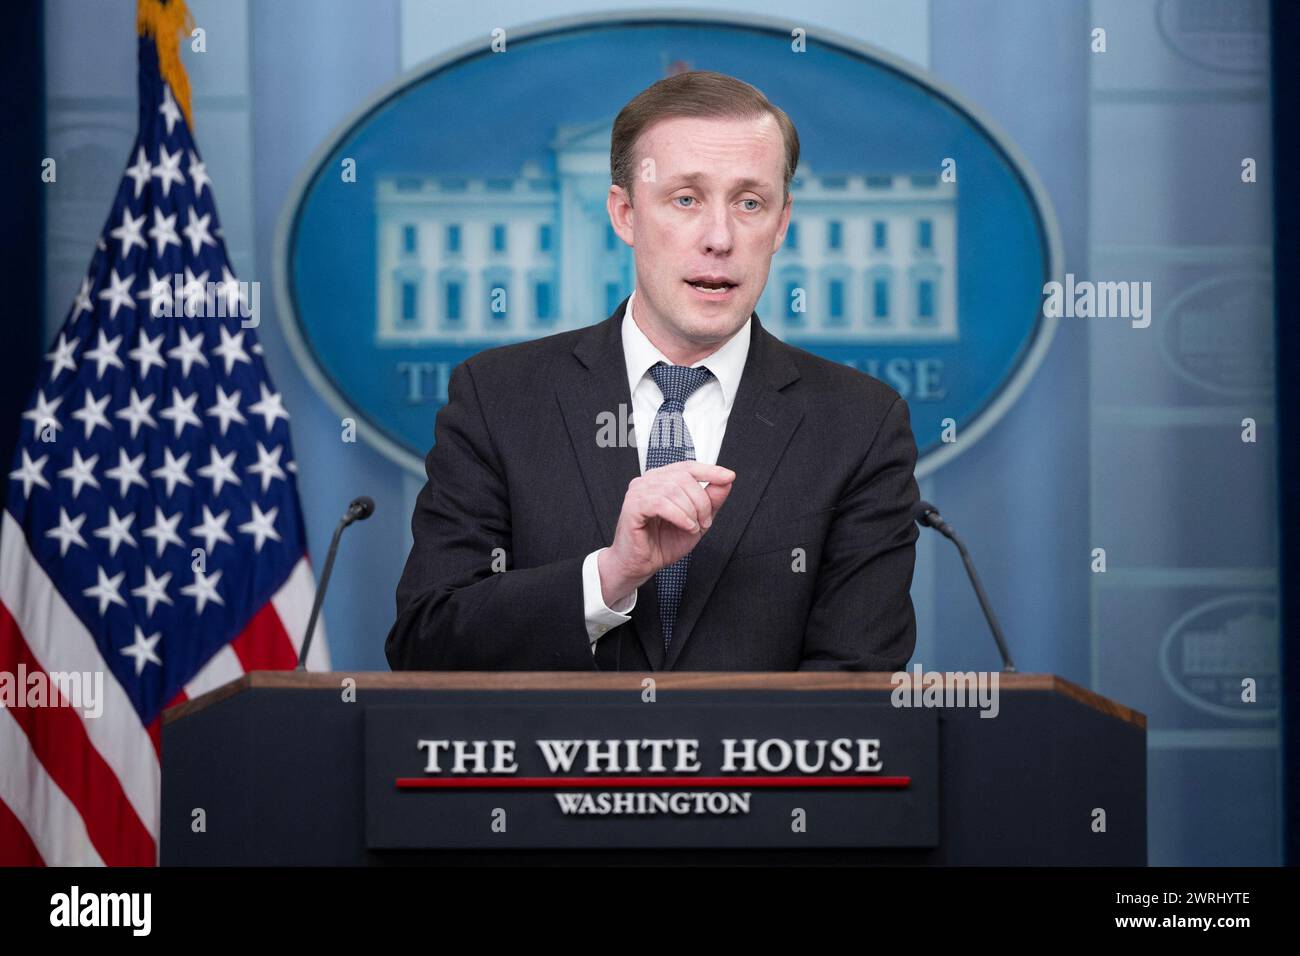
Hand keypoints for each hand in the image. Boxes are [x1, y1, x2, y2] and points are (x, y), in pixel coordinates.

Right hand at [597, 461, 735, 605]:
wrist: (642, 565)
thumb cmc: (662, 543)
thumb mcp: (697, 521)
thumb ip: (711, 501)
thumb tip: (726, 481)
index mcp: (662, 480)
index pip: (688, 467)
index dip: (710, 470)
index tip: (728, 476)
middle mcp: (649, 481)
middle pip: (684, 477)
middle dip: (701, 501)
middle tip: (704, 522)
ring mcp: (638, 491)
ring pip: (673, 489)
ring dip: (691, 511)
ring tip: (693, 527)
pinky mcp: (633, 506)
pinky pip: (661, 503)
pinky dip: (679, 516)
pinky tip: (685, 526)